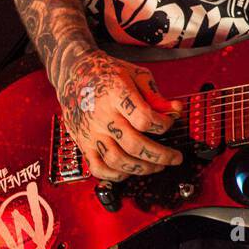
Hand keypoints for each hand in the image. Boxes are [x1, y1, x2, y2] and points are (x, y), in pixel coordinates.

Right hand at [56, 49, 184, 181]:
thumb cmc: (106, 73)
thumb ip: (155, 94)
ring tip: (157, 166)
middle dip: (160, 155)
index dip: (163, 124)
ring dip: (142, 168)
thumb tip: (175, 109)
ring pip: (117, 160)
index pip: (144, 117)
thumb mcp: (135, 74)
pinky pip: (97, 168)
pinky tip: (130, 171)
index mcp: (116, 94)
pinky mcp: (83, 143)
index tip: (171, 122)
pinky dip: (115, 175)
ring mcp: (91, 132)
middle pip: (134, 144)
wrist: (73, 73)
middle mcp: (102, 115)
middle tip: (175, 157)